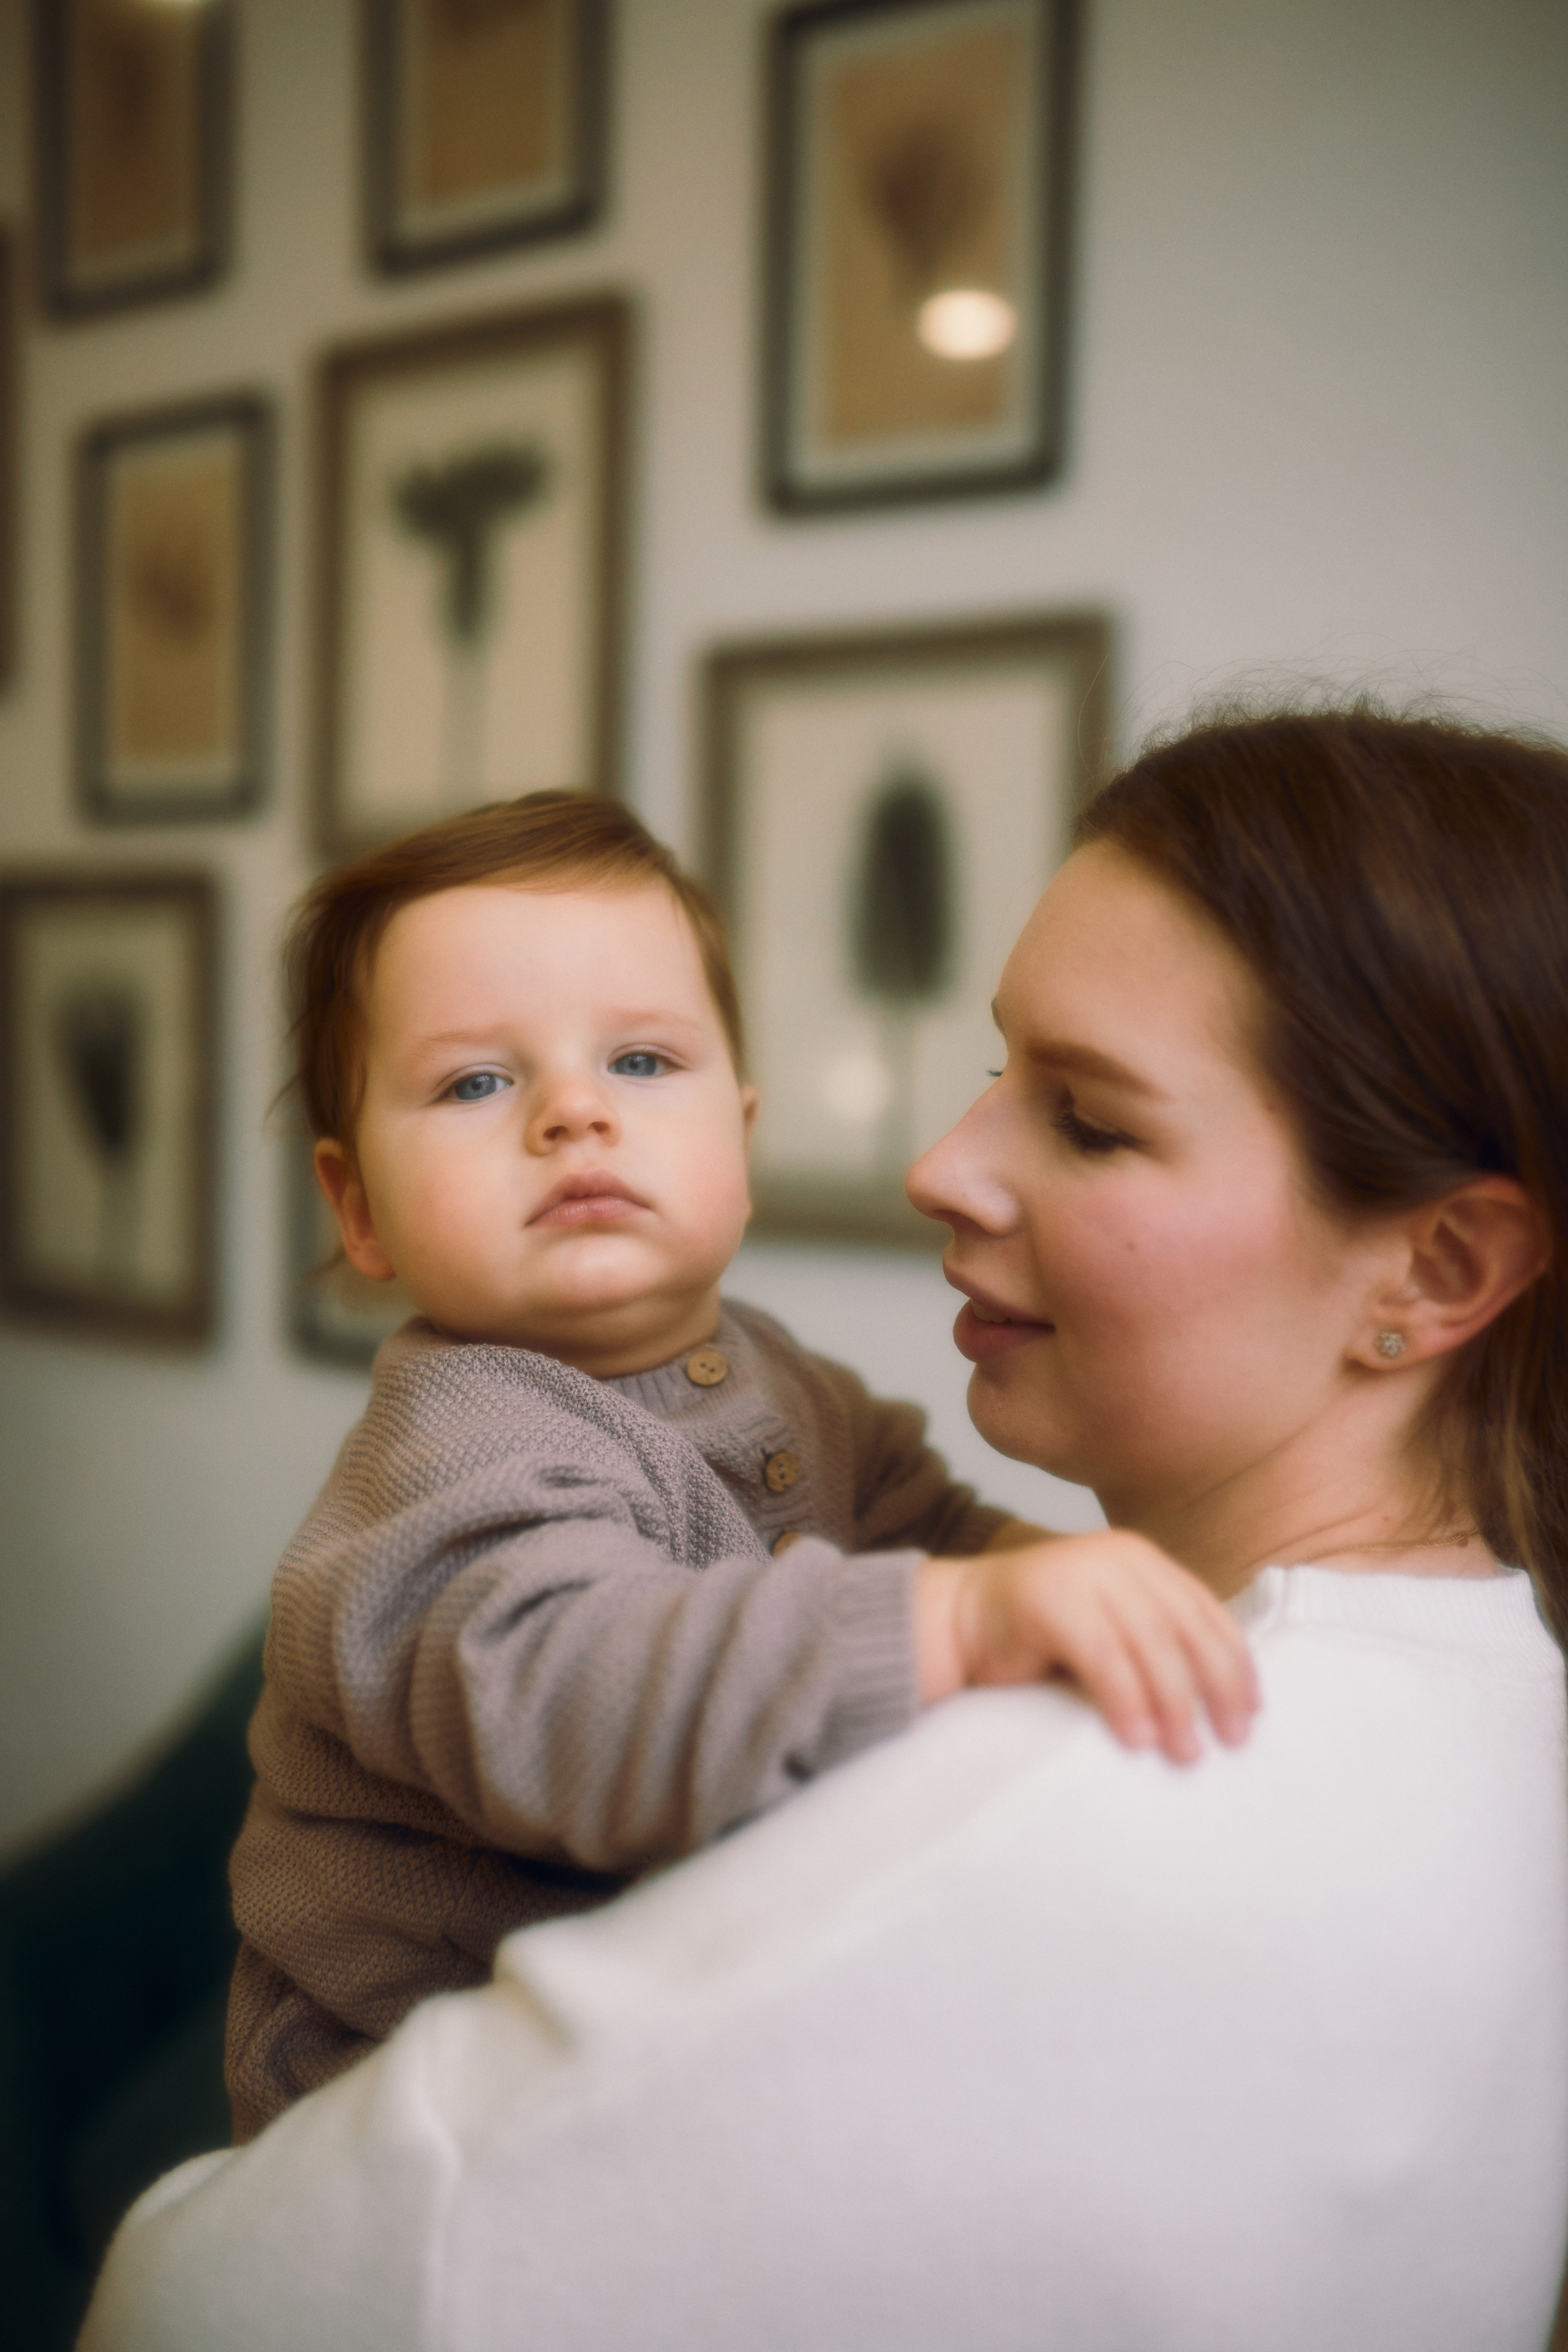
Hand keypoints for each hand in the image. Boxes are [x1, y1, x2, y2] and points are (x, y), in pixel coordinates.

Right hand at [914, 1531, 1259, 1763]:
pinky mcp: (1050, 1599)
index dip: (1237, 1663)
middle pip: (1187, 1628)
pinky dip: (1126, 1701)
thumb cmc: (1042, 1638)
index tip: (1253, 1711)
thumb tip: (1224, 1700)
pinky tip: (1138, 1738)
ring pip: (1151, 1644)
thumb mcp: (1111, 1627)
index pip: (1207, 1612)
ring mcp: (1084, 1572)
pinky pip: (1103, 1658)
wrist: (958, 1620)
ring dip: (1175, 1704)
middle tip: (1232, 1740)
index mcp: (1143, 1561)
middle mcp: (1120, 1558)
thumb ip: (1156, 1642)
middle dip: (1217, 1688)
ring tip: (1186, 1752)